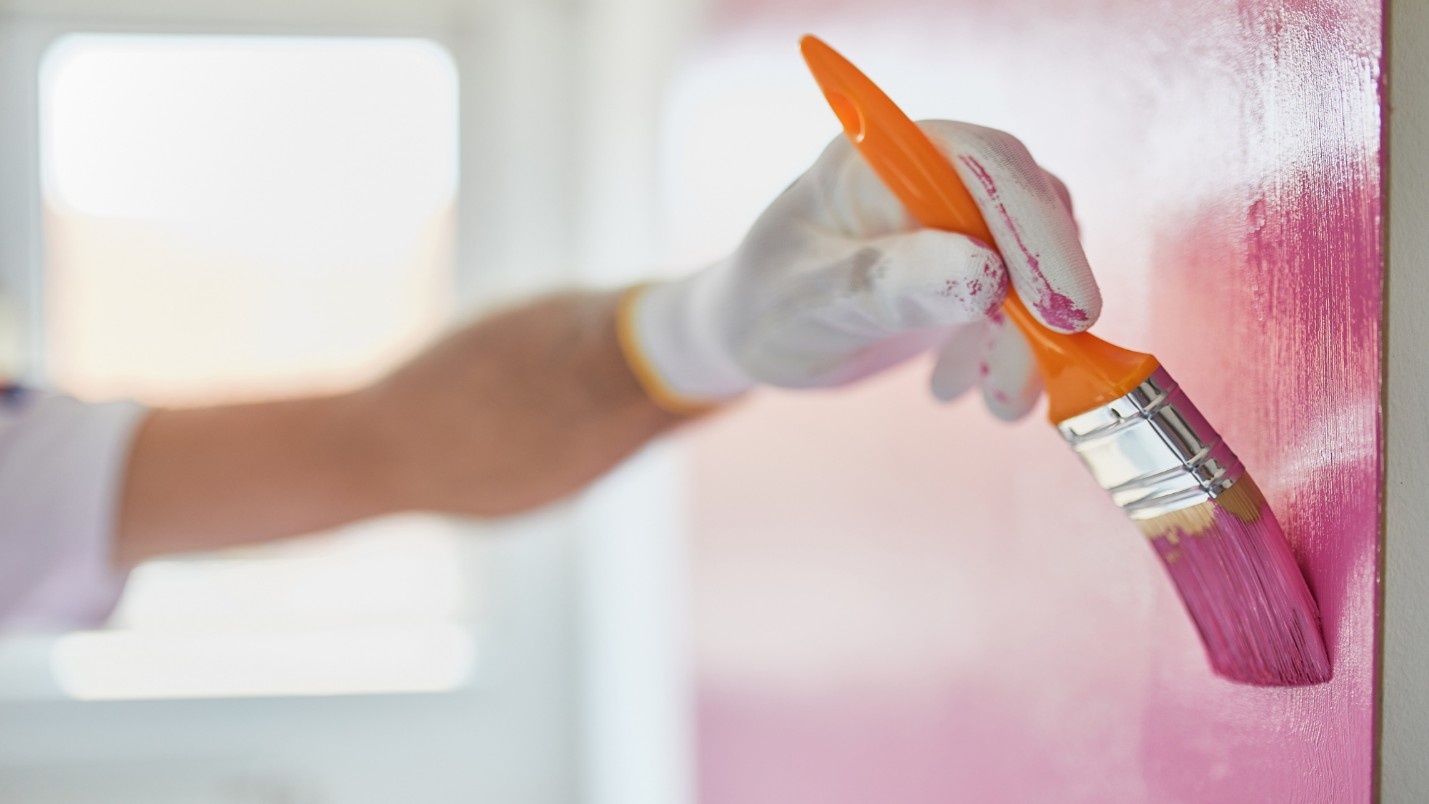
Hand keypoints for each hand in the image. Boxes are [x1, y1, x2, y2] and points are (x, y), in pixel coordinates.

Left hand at [621, 120, 1100, 418]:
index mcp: (882, 157)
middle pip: (1027, 211)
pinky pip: (1022, 302)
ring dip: (1029, 339)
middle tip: (1043, 367)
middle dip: (1044, 295)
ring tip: (998, 404)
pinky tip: (958, 387)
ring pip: (1034, 264)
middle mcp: (928, 175)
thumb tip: (988, 274)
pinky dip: (1008, 352)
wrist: (752, 336)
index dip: (1034, 227)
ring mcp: (954, 220)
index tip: (1063, 307)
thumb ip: (889, 282)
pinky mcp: (970, 265)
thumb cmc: (766, 306)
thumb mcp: (812, 299)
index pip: (983, 164)